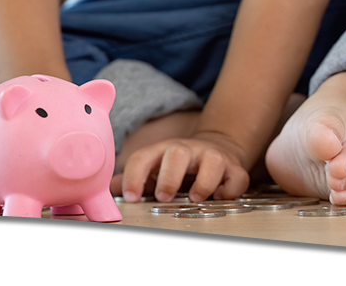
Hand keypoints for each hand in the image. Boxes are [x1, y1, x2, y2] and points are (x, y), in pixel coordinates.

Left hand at [110, 131, 250, 202]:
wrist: (219, 146)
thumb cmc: (181, 164)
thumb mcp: (156, 165)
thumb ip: (134, 178)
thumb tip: (108, 190)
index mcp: (163, 150)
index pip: (143, 157)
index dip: (133, 176)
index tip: (130, 197)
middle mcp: (189, 150)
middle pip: (177, 152)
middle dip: (169, 176)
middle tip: (163, 197)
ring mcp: (214, 157)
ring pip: (213, 161)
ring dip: (204, 182)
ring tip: (195, 198)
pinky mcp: (235, 168)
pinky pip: (237, 177)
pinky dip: (231, 189)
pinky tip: (221, 197)